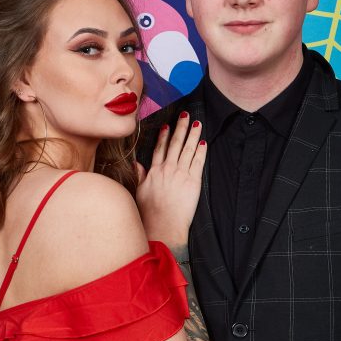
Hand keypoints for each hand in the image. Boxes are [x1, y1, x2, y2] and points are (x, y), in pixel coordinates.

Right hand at [135, 111, 205, 246]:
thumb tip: (136, 164)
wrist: (163, 225)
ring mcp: (181, 174)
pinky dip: (201, 151)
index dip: (165, 136)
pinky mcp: (193, 181)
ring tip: (197, 124)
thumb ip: (140, 176)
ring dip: (193, 135)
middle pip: (175, 144)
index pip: (160, 148)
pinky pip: (198, 162)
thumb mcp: (140, 192)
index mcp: (154, 171)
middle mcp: (168, 169)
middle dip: (181, 128)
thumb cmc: (150, 213)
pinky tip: (203, 143)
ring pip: (188, 149)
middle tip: (185, 115)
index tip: (168, 125)